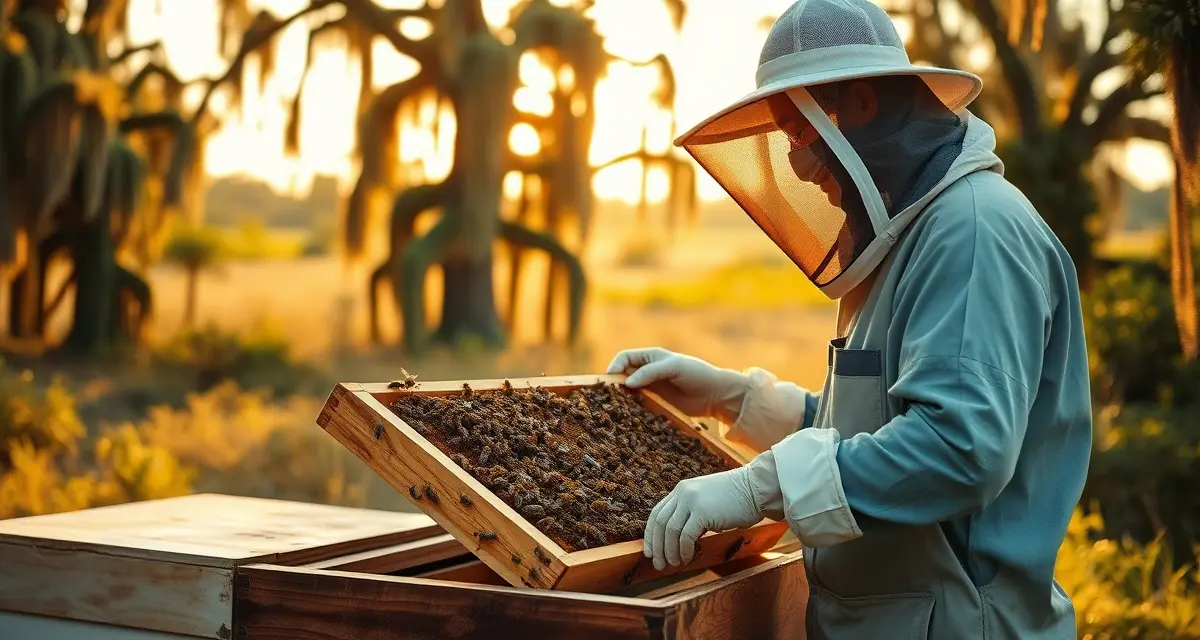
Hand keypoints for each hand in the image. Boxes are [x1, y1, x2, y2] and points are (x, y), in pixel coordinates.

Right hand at [606, 347, 747, 420]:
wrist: (716, 394)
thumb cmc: (696, 373)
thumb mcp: (674, 367)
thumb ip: (650, 372)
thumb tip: (626, 382)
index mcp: (650, 357)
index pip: (624, 358)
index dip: (615, 366)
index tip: (610, 380)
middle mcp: (647, 373)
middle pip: (623, 376)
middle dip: (614, 384)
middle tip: (609, 396)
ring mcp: (651, 389)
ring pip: (629, 393)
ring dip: (622, 399)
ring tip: (616, 408)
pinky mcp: (656, 405)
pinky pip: (639, 407)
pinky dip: (632, 411)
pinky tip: (630, 416)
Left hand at [643, 466, 763, 569]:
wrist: (757, 488)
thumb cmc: (737, 499)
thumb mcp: (707, 501)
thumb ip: (691, 513)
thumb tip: (679, 539)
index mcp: (682, 490)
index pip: (657, 513)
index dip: (651, 535)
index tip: (650, 551)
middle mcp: (683, 492)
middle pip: (659, 523)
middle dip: (657, 546)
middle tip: (658, 564)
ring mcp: (691, 500)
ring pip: (670, 531)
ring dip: (670, 551)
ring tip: (674, 564)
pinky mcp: (702, 511)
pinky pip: (686, 536)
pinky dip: (684, 550)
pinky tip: (687, 559)